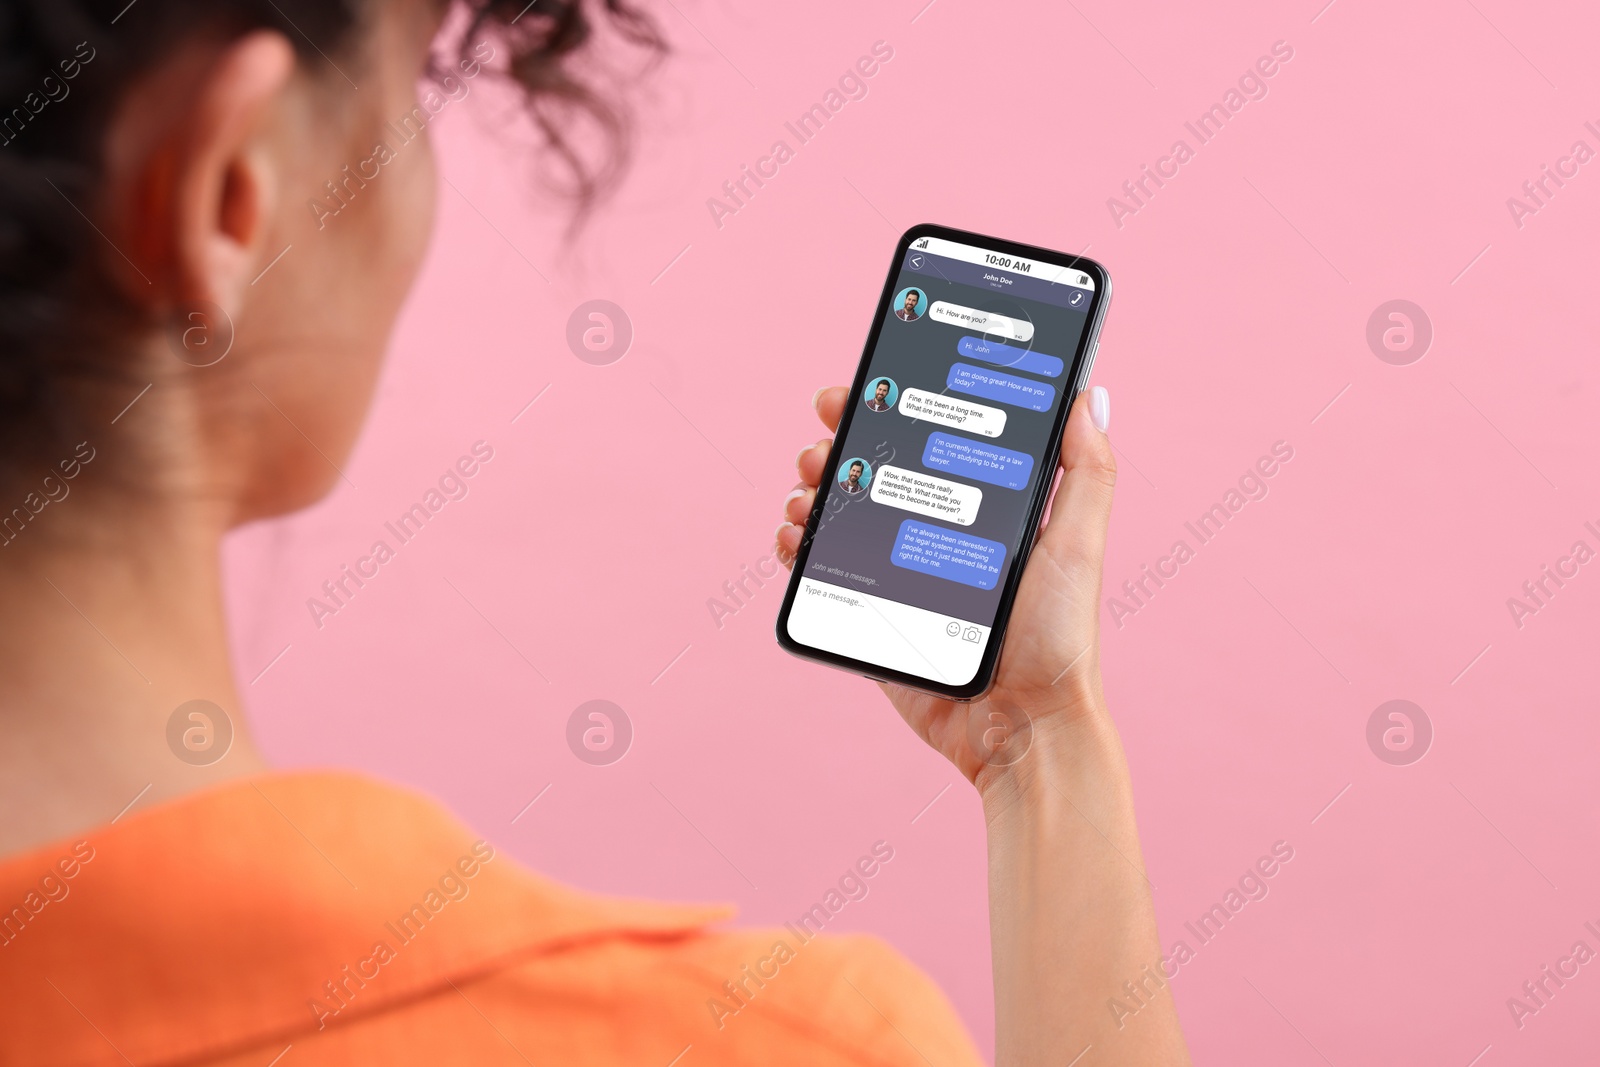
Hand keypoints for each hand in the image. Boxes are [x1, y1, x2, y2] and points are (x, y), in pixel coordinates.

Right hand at [778, 385, 1116, 792]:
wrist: (1021, 730)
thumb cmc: (1060, 640)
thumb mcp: (1078, 544)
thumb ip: (1087, 472)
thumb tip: (1090, 395)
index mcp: (984, 513)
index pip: (931, 442)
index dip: (892, 408)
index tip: (864, 385)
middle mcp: (937, 538)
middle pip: (876, 473)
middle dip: (839, 446)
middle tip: (823, 444)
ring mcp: (901, 578)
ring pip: (842, 519)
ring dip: (814, 494)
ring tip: (807, 492)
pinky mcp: (874, 619)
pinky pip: (824, 576)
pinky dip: (799, 549)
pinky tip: (794, 536)